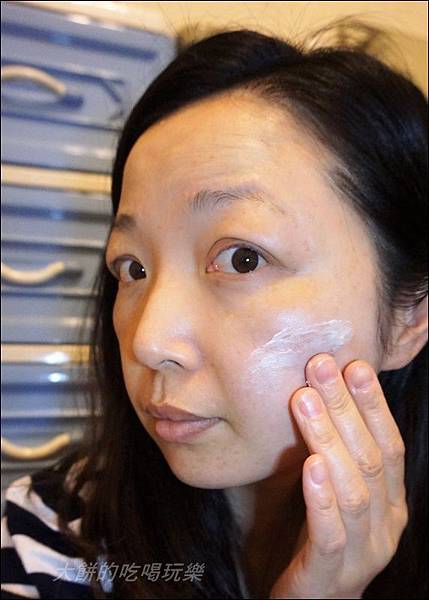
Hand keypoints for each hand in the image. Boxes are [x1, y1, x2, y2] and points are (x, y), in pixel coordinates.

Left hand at [269, 354, 407, 598]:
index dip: (373, 404)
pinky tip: (311, 466)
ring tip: (305, 399)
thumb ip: (339, 453)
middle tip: (321, 367)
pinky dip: (323, 497)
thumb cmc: (322, 535)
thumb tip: (326, 393)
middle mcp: (386, 525)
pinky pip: (331, 533)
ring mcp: (364, 553)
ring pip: (353, 489)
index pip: (390, 445)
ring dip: (329, 438)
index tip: (354, 365)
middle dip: (346, 408)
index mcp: (391, 502)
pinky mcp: (331, 574)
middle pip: (371, 458)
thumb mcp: (337, 490)